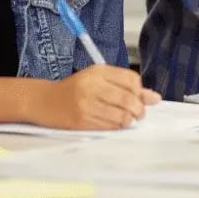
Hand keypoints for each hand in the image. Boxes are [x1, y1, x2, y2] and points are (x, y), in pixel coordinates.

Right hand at [34, 65, 160, 129]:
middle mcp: (92, 85)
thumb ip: (125, 86)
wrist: (43, 101)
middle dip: (139, 108)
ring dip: (130, 120)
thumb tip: (155, 98)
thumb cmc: (74, 89)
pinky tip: (115, 123)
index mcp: (98, 71)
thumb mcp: (98, 79)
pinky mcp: (81, 121)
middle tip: (139, 113)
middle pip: (128, 98)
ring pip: (120, 115)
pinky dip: (117, 126)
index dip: (140, 90)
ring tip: (128, 119)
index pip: (131, 79)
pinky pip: (109, 126)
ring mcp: (86, 104)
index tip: (139, 96)